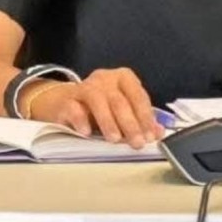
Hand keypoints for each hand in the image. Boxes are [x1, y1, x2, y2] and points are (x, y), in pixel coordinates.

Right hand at [20, 67, 162, 148]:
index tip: (151, 135)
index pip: (138, 96)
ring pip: (98, 101)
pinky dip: (81, 120)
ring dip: (108, 122)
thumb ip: (139, 119)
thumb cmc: (99, 107)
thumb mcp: (122, 111)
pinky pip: (74, 108)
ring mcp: (85, 87)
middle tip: (137, 143)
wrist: (64, 102)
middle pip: (120, 100)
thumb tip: (158, 132)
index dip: (145, 116)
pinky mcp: (67, 100)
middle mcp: (105, 79)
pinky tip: (87, 133)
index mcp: (123, 78)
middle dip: (130, 123)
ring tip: (115, 140)